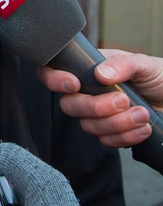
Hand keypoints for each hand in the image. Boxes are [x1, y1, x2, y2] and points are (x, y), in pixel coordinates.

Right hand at [38, 49, 162, 147]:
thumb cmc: (160, 77)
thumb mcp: (144, 64)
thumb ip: (122, 64)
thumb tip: (100, 74)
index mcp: (88, 70)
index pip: (53, 72)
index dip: (54, 79)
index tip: (74, 84)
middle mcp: (89, 93)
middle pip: (69, 105)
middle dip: (95, 107)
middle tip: (123, 101)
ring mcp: (99, 115)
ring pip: (88, 126)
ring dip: (117, 123)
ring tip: (142, 114)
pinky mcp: (113, 133)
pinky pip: (107, 141)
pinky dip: (127, 136)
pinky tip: (144, 127)